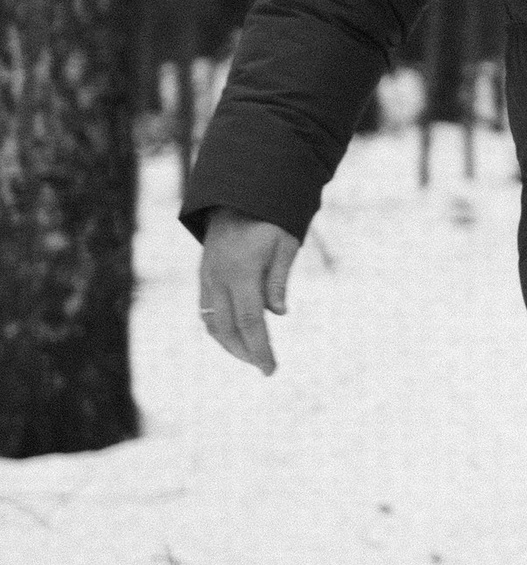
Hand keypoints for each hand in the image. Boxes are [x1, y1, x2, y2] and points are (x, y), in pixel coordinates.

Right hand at [198, 210, 299, 372]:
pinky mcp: (203, 275)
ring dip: (230, 344)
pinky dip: (219, 328)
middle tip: (264, 367)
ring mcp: (207, 277)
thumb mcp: (284, 243)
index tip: (270, 368)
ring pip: (212, 322)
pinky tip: (235, 336)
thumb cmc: (269, 219)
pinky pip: (206, 310)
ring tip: (251, 355)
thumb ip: (279, 280)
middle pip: (227, 328)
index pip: (251, 321)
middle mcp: (218, 277)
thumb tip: (278, 314)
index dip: (260, 348)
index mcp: (241, 271)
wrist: (237, 196)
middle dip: (245, 352)